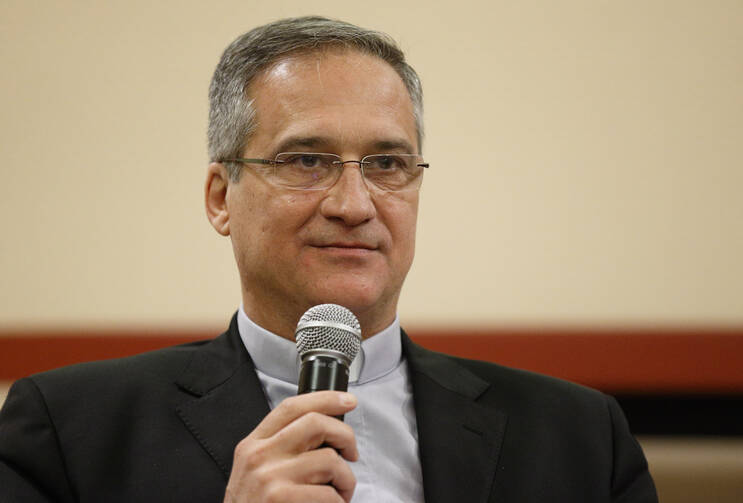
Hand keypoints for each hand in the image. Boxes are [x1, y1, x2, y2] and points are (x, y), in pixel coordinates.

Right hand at [224, 391, 358, 502]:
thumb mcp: (256, 471)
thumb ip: (281, 448)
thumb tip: (326, 434)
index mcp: (253, 445)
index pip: (291, 407)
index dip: (325, 399)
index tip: (347, 401)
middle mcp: (259, 456)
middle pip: (315, 423)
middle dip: (345, 436)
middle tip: (351, 453)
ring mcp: (270, 477)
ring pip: (330, 460)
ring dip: (346, 480)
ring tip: (340, 493)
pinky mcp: (282, 498)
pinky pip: (329, 494)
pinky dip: (338, 502)